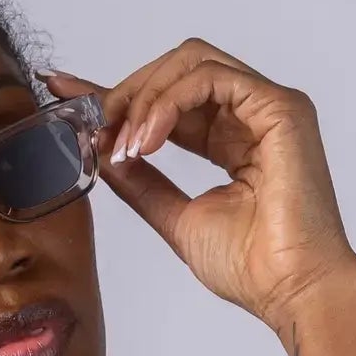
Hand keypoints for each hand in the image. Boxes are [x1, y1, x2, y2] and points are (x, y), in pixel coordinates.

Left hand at [42, 40, 355, 329]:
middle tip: (91, 126)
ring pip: (191, 63)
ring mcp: (270, 107)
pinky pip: (210, 78)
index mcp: (233, 138)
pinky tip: (145, 140)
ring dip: (143, 97)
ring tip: (122, 144)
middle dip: (126, 93)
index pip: (168, 98)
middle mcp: (253, 114)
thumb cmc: (252, 268)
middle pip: (177, 68)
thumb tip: (102, 152)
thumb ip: (141, 182)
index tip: (64, 91)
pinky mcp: (281, 108)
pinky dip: (168, 102)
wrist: (292, 292)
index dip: (115, 92)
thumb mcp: (175, 217)